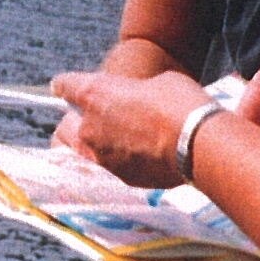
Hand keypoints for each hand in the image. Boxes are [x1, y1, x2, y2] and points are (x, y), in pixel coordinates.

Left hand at [49, 69, 214, 187]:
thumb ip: (136, 92)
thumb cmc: (179, 101)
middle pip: (64, 127)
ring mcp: (102, 158)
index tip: (62, 87)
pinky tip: (137, 157)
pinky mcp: (121, 178)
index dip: (65, 85)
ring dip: (93, 147)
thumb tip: (138, 102)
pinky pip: (108, 169)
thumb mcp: (157, 82)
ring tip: (114, 143)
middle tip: (93, 119)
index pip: (64, 85)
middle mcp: (89, 128)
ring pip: (82, 154)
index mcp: (95, 94)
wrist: (197, 141)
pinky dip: (117, 163)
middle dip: (74, 123)